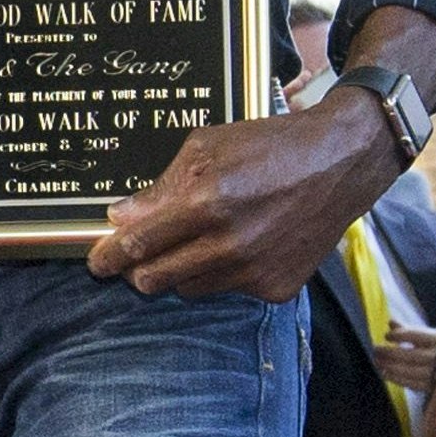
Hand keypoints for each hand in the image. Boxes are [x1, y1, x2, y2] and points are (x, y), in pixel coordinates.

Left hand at [86, 88, 400, 300]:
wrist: (339, 164)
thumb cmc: (268, 146)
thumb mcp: (206, 147)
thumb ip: (161, 188)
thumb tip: (120, 219)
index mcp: (206, 204)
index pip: (140, 245)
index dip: (110, 256)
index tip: (96, 262)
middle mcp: (230, 245)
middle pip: (156, 279)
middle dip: (137, 270)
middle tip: (132, 260)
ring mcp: (256, 271)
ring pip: (189, 288)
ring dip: (180, 270)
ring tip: (197, 239)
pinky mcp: (278, 288)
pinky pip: (228, 290)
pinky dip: (221, 273)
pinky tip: (239, 244)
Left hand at [374, 322, 435, 393]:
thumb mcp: (435, 336)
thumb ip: (412, 331)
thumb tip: (390, 322)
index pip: (415, 335)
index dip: (398, 335)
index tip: (387, 336)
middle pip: (408, 354)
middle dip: (389, 352)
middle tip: (376, 349)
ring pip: (408, 370)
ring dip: (389, 366)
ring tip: (377, 361)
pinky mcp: (435, 387)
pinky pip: (412, 384)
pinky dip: (396, 379)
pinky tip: (385, 373)